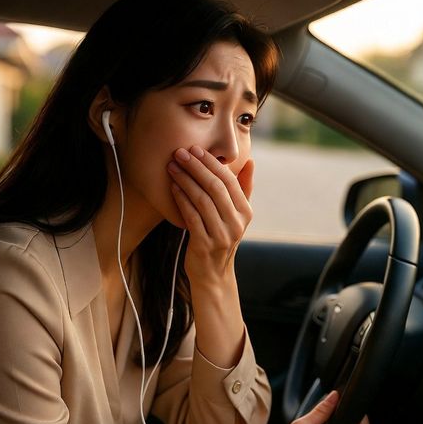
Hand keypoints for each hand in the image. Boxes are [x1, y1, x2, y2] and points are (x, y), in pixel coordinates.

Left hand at [167, 145, 253, 284]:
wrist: (213, 274)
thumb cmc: (221, 236)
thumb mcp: (237, 215)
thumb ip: (243, 188)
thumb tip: (250, 162)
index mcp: (246, 212)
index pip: (230, 181)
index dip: (212, 163)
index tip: (196, 149)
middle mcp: (236, 223)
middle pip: (215, 188)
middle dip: (196, 167)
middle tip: (180, 153)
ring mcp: (221, 235)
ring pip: (202, 201)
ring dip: (185, 180)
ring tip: (172, 167)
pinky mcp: (205, 245)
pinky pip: (192, 217)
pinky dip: (182, 200)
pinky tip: (173, 188)